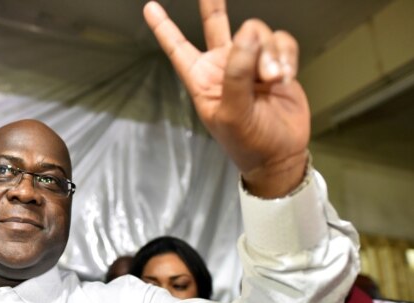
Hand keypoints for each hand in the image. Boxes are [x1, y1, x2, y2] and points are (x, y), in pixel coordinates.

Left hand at [144, 0, 309, 197]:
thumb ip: (236, 74)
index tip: (150, 7)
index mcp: (202, 79)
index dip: (164, 27)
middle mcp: (224, 66)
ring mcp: (250, 63)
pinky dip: (285, 55)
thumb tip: (249, 35)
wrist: (281, 154)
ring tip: (272, 80)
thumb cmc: (248, 142)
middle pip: (215, 24)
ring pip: (258, 33)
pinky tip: (284, 76)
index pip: (178, 49)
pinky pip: (281, 41)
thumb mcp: (232, 114)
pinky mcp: (277, 62)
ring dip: (268, 54)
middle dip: (213, 3)